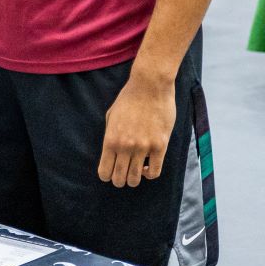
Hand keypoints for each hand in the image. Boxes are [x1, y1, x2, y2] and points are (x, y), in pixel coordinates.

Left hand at [98, 69, 174, 187]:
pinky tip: (148, 165)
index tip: (112, 171)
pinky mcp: (160, 145)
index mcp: (110, 140)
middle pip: (120, 179)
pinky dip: (150, 174)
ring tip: (138, 169)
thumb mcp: (111, 116)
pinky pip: (154, 172)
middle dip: (121, 180)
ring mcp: (143, 147)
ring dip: (135, 178)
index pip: (104, 173)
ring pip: (136, 178)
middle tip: (125, 174)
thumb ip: (110, 136)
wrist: (150, 85)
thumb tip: (111, 152)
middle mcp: (125, 147)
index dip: (107, 176)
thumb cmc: (129, 98)